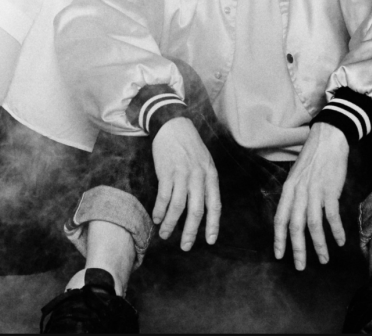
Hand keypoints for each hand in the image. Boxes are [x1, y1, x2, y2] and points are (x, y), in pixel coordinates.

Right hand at [151, 117, 220, 250]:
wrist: (173, 125)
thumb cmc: (189, 145)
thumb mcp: (205, 162)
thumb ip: (205, 182)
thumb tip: (203, 205)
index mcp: (210, 176)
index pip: (215, 205)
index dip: (213, 225)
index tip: (210, 241)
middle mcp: (198, 177)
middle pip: (196, 210)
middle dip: (190, 232)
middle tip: (186, 246)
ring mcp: (181, 174)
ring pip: (178, 206)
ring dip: (170, 223)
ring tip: (165, 235)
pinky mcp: (166, 171)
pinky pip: (163, 196)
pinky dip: (159, 209)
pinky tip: (156, 218)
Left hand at [273, 122, 348, 269]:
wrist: (328, 139)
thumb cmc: (314, 158)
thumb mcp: (297, 175)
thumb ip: (295, 195)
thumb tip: (296, 214)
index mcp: (288, 189)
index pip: (279, 218)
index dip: (278, 238)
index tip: (279, 255)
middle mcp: (298, 192)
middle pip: (294, 226)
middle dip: (297, 249)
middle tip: (300, 267)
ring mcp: (314, 191)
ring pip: (313, 225)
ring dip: (318, 245)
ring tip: (324, 260)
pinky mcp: (330, 190)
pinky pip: (332, 216)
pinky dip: (336, 231)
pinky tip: (340, 242)